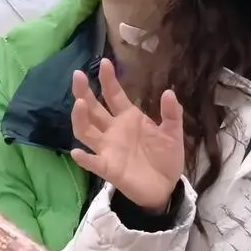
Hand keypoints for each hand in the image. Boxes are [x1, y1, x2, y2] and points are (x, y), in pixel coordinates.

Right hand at [69, 58, 184, 211]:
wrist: (166, 187)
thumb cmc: (166, 158)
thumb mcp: (173, 133)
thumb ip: (171, 114)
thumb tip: (169, 92)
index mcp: (128, 117)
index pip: (113, 95)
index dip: (108, 79)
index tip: (104, 62)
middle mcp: (113, 130)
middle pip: (93, 109)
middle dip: (84, 92)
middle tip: (78, 75)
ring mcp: (108, 148)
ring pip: (86, 131)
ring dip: (80, 118)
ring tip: (79, 104)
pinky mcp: (108, 168)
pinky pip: (93, 162)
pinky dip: (84, 158)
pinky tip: (77, 152)